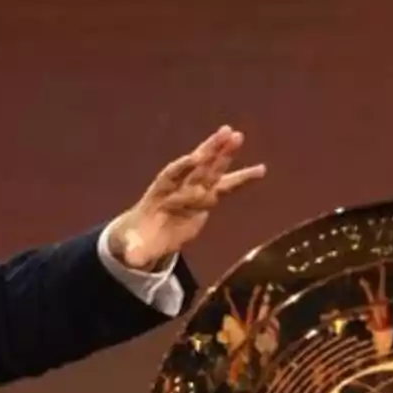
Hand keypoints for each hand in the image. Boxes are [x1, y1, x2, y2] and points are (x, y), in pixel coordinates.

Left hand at [106, 125, 264, 270]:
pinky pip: (226, 187)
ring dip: (225, 154)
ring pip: (211, 171)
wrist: (146, 235)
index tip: (195, 157)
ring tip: (239, 136)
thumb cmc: (138, 240)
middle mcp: (178, 188)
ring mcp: (193, 191)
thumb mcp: (135, 247)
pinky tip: (261, 169)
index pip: (172, 176)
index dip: (183, 167)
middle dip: (210, 152)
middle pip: (196, 167)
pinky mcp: (206, 199)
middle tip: (226, 133)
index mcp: (159, 194)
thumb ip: (135, 251)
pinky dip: (242, 179)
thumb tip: (131, 259)